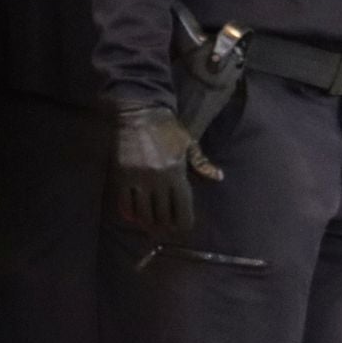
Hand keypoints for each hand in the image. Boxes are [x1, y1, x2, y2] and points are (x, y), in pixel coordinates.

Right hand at [110, 101, 198, 232]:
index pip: (182, 210)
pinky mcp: (122, 176)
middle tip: (164, 230)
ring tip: (150, 226)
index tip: (181, 227)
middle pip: (162, 216)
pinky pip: (125, 204)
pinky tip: (134, 216)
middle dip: (165, 227)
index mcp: (177, 172)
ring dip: (148, 223)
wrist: (139, 112)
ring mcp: (138, 178)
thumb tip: (218, 177)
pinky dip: (130, 214)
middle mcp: (158, 179)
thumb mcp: (188, 143)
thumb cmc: (167, 129)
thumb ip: (201, 163)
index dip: (183, 223)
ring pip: (144, 214)